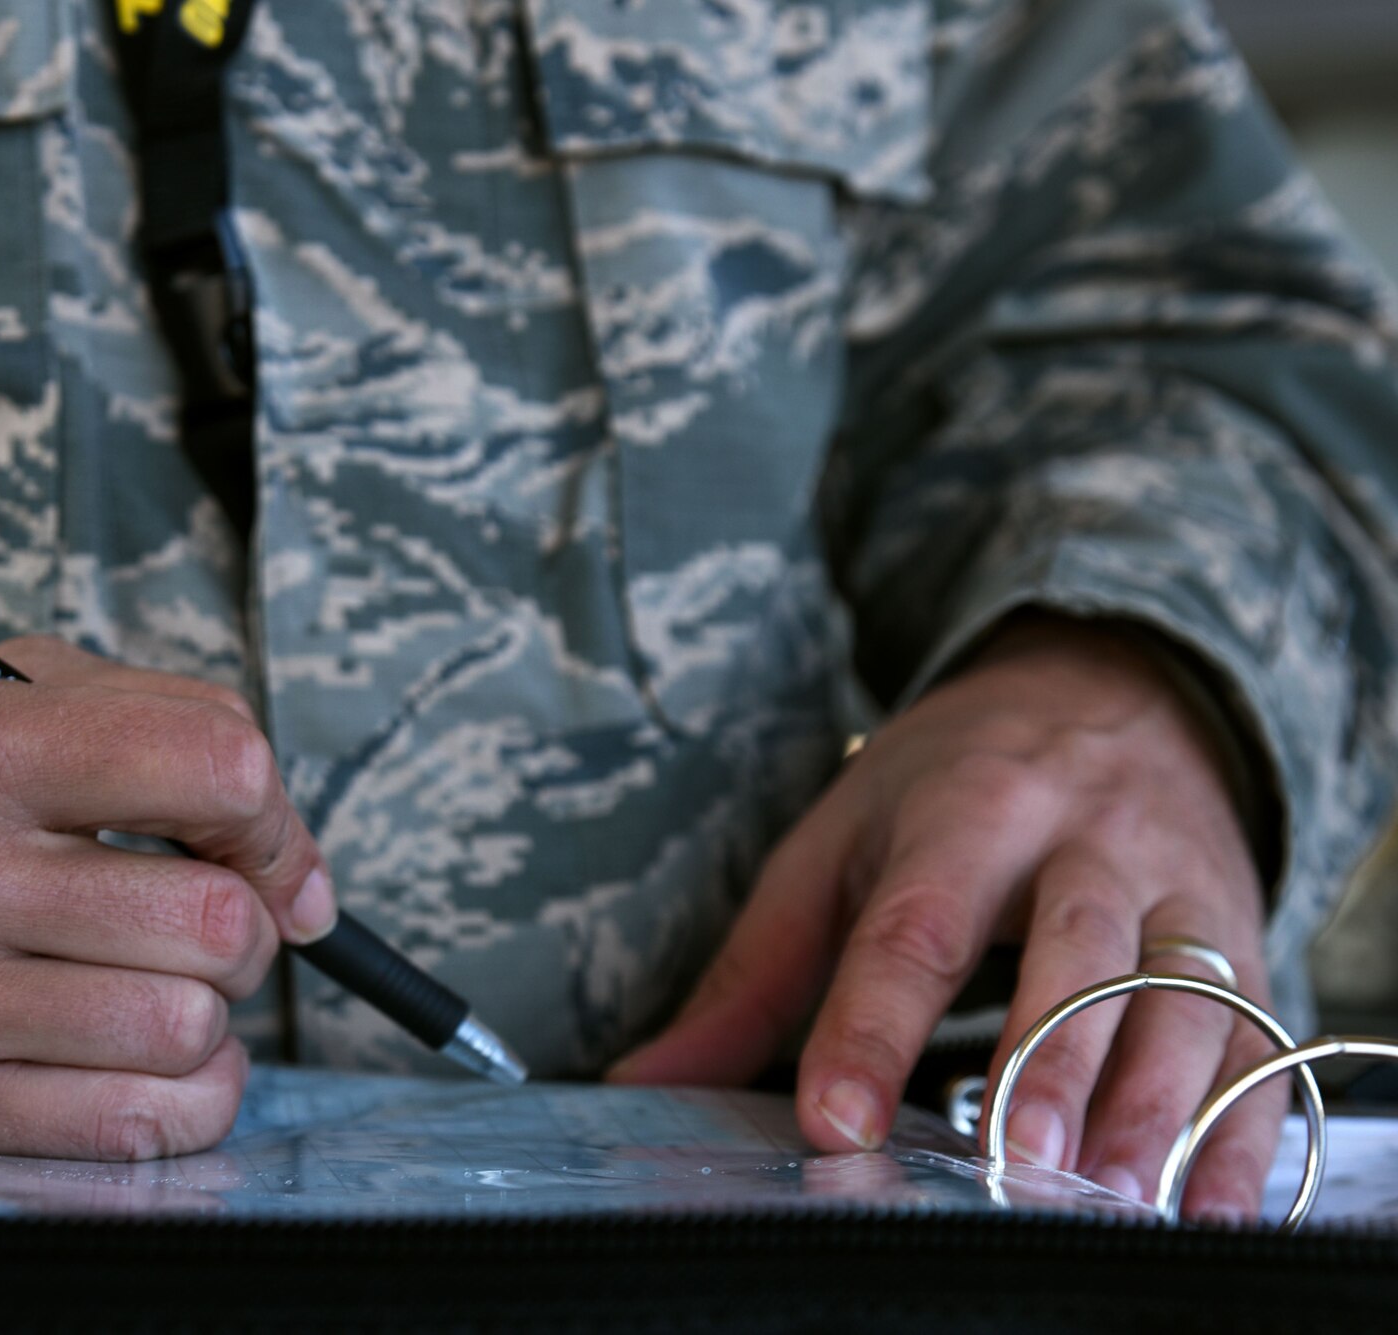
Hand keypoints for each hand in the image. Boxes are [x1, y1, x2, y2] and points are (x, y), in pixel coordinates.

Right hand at [0, 637, 335, 1159]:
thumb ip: (149, 722)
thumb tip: (294, 863)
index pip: (209, 765)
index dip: (270, 810)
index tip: (255, 835)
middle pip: (216, 919)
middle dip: (243, 919)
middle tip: (199, 911)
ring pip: (187, 1027)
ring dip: (207, 1008)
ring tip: (156, 978)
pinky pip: (138, 1126)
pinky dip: (189, 1095)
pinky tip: (154, 1054)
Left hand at [611, 616, 1280, 1219]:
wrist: (1113, 688)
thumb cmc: (952, 783)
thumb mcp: (835, 848)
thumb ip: (751, 976)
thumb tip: (643, 1079)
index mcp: (966, 811)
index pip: (912, 925)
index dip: (872, 1025)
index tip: (834, 1119)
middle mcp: (1085, 843)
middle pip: (1072, 952)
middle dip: (1046, 1060)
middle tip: (1010, 1160)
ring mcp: (1177, 889)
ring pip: (1178, 997)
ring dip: (1147, 1103)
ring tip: (1107, 1193)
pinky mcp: (1242, 940)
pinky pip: (1252, 1040)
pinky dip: (1237, 1127)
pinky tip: (1201, 1205)